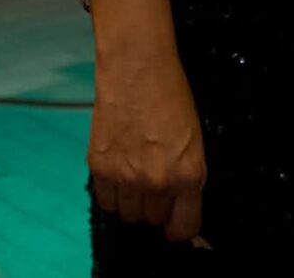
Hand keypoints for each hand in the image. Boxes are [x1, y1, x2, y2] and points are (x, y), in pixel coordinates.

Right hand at [88, 49, 206, 239]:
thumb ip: (186, 174)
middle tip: (155, 182)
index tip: (176, 222)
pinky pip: (105, 202)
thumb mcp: (193, 138)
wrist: (137, 67)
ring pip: (129, 214)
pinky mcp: (100, 169)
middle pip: (154, 219)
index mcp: (188, 174)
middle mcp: (157, 182)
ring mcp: (126, 178)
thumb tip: (178, 201)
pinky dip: (112, 193)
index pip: (184, 226)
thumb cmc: (170, 94)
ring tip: (135, 174)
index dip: (180, 226)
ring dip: (133, 201)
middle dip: (156, 206)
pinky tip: (118, 172)